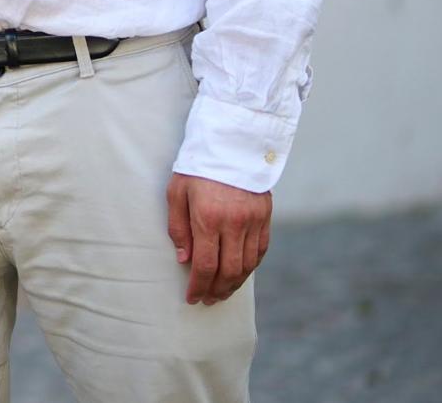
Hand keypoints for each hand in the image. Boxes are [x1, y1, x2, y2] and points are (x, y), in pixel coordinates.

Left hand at [166, 173, 271, 304]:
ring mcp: (253, 221)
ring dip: (235, 283)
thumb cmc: (197, 167)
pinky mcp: (265, 216)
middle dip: (217, 290)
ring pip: (247, 264)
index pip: (205, 265)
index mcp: (208, 218)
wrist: (231, 142)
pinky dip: (250, 266)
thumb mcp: (176, 192)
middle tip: (207, 300)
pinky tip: (240, 273)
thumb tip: (184, 260)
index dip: (198, 286)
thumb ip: (178, 228)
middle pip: (229, 271)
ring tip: (222, 292)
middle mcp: (234, 223)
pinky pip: (261, 250)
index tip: (191, 298)